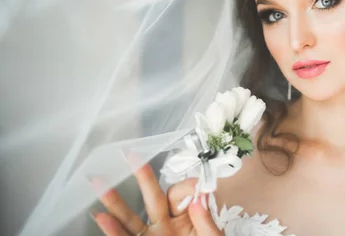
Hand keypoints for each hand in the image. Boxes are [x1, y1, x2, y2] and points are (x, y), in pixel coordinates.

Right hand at [91, 160, 222, 235]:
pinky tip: (100, 216)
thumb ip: (207, 223)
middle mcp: (166, 224)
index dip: (187, 187)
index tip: (198, 184)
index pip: (181, 195)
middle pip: (152, 197)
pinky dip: (112, 229)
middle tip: (130, 155)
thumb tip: (200, 198)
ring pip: (130, 217)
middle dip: (142, 177)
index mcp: (187, 218)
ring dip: (114, 201)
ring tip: (98, 182)